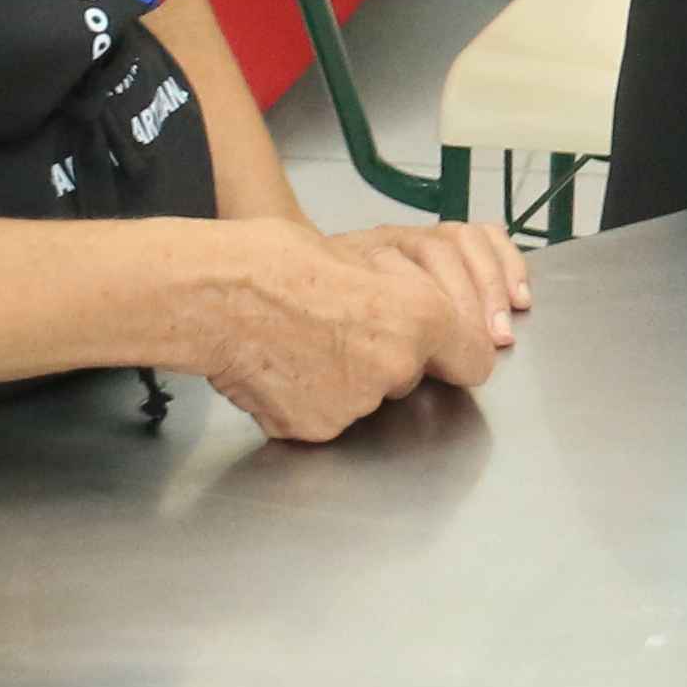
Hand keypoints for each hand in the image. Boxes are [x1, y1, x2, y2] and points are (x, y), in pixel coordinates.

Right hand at [195, 218, 523, 440]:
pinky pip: (323, 417)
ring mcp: (356, 405)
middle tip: (336, 328)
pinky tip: (279, 367)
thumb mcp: (355, 257)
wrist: (213, 297)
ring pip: (365, 397)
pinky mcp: (315, 429)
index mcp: (420, 316)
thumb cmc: (272, 263)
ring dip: (342, 379)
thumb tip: (407, 307)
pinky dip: (306, 400)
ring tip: (297, 343)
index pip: (473, 358)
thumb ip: (397, 295)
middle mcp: (396, 367)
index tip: (445, 353)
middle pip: (408, 376)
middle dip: (382, 359)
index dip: (455, 352)